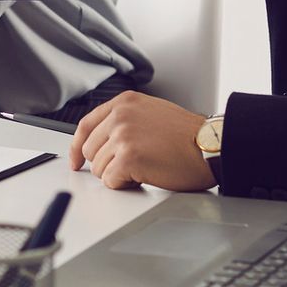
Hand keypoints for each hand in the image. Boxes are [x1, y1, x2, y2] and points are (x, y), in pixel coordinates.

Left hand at [70, 92, 217, 191]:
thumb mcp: (151, 112)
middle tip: (131, 167)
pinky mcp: (128, 157)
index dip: (77, 147)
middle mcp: (120, 115)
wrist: (210, 146)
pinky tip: (145, 176)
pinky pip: (110, 181)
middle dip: (106, 164)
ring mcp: (123, 135)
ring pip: (98, 168)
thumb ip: (125, 120)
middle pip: (90, 150)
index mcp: (125, 102)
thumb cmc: (188, 136)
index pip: (86, 125)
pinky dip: (125, 185)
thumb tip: (103, 140)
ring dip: (118, 175)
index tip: (75, 161)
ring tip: (144, 167)